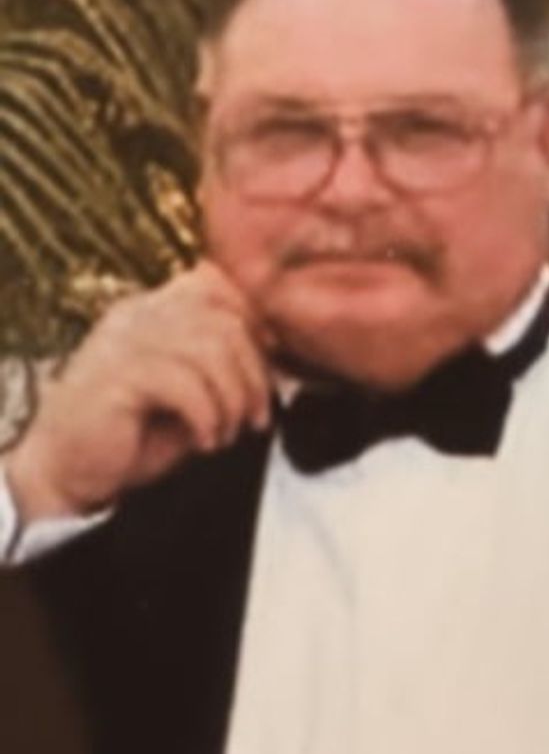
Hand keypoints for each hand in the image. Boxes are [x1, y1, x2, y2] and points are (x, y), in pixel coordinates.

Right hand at [5, 261, 273, 522]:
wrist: (67, 471)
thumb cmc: (133, 433)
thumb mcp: (190, 392)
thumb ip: (223, 365)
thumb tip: (277, 354)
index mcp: (153, 308)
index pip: (214, 282)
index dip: (253, 319)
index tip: (270, 360)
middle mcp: (137, 314)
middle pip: (223, 319)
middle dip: (253, 373)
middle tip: (256, 417)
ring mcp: (124, 341)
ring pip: (210, 349)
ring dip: (233, 398)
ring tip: (227, 432)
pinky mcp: (115, 376)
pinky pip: (185, 383)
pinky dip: (208, 415)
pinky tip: (205, 441)